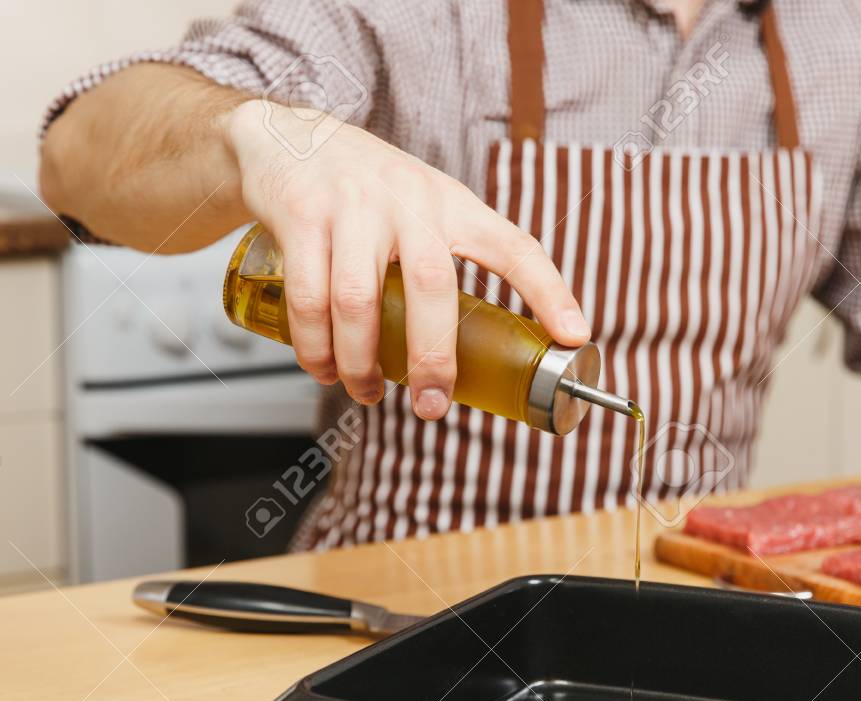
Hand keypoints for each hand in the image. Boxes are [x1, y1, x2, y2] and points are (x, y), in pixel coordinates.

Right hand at [224, 100, 589, 419]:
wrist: (286, 135)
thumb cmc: (365, 190)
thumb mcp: (422, 204)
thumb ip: (445, 259)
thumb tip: (469, 349)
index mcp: (452, 204)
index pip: (513, 245)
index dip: (549, 291)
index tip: (574, 336)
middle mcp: (409, 200)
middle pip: (432, 286)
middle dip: (433, 358)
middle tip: (432, 405)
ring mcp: (353, 206)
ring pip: (359, 302)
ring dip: (361, 362)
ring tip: (365, 392)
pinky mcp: (303, 216)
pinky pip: (309, 297)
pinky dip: (315, 346)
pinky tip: (322, 367)